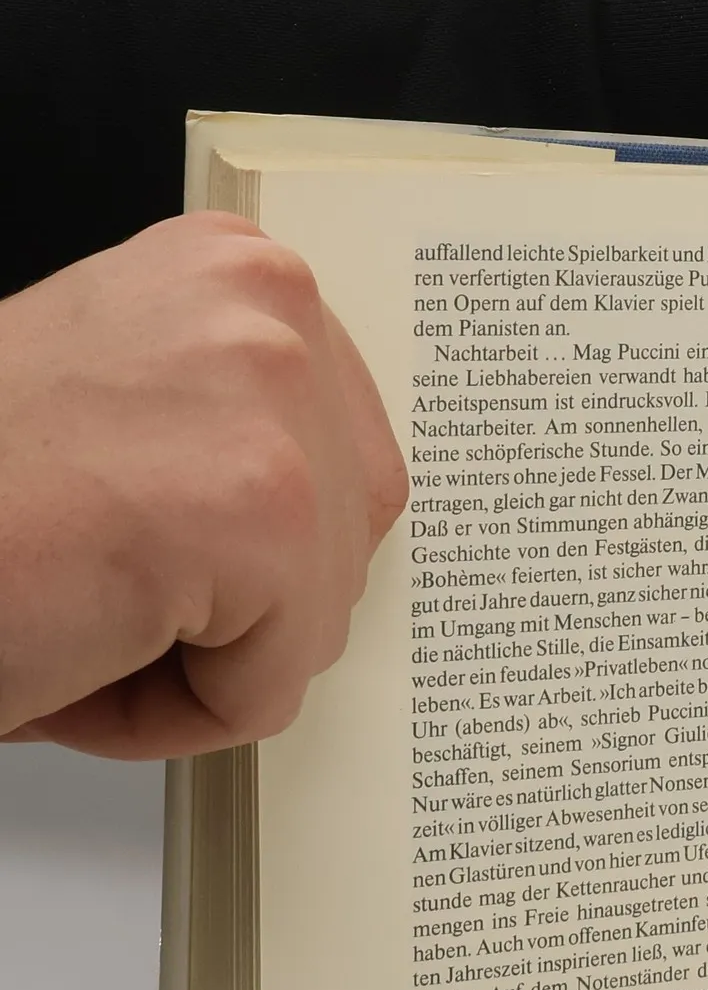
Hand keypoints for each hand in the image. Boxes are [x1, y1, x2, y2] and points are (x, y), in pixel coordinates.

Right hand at [0, 212, 406, 757]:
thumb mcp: (137, 408)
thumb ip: (237, 434)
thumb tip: (337, 520)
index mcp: (238, 276)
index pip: (347, 465)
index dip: (252, 549)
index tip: (154, 531)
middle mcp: (265, 310)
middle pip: (348, 543)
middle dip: (235, 607)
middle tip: (99, 576)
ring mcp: (272, 402)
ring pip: (314, 622)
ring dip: (193, 660)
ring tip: (77, 603)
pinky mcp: (260, 512)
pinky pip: (269, 688)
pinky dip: (170, 713)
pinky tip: (77, 645)